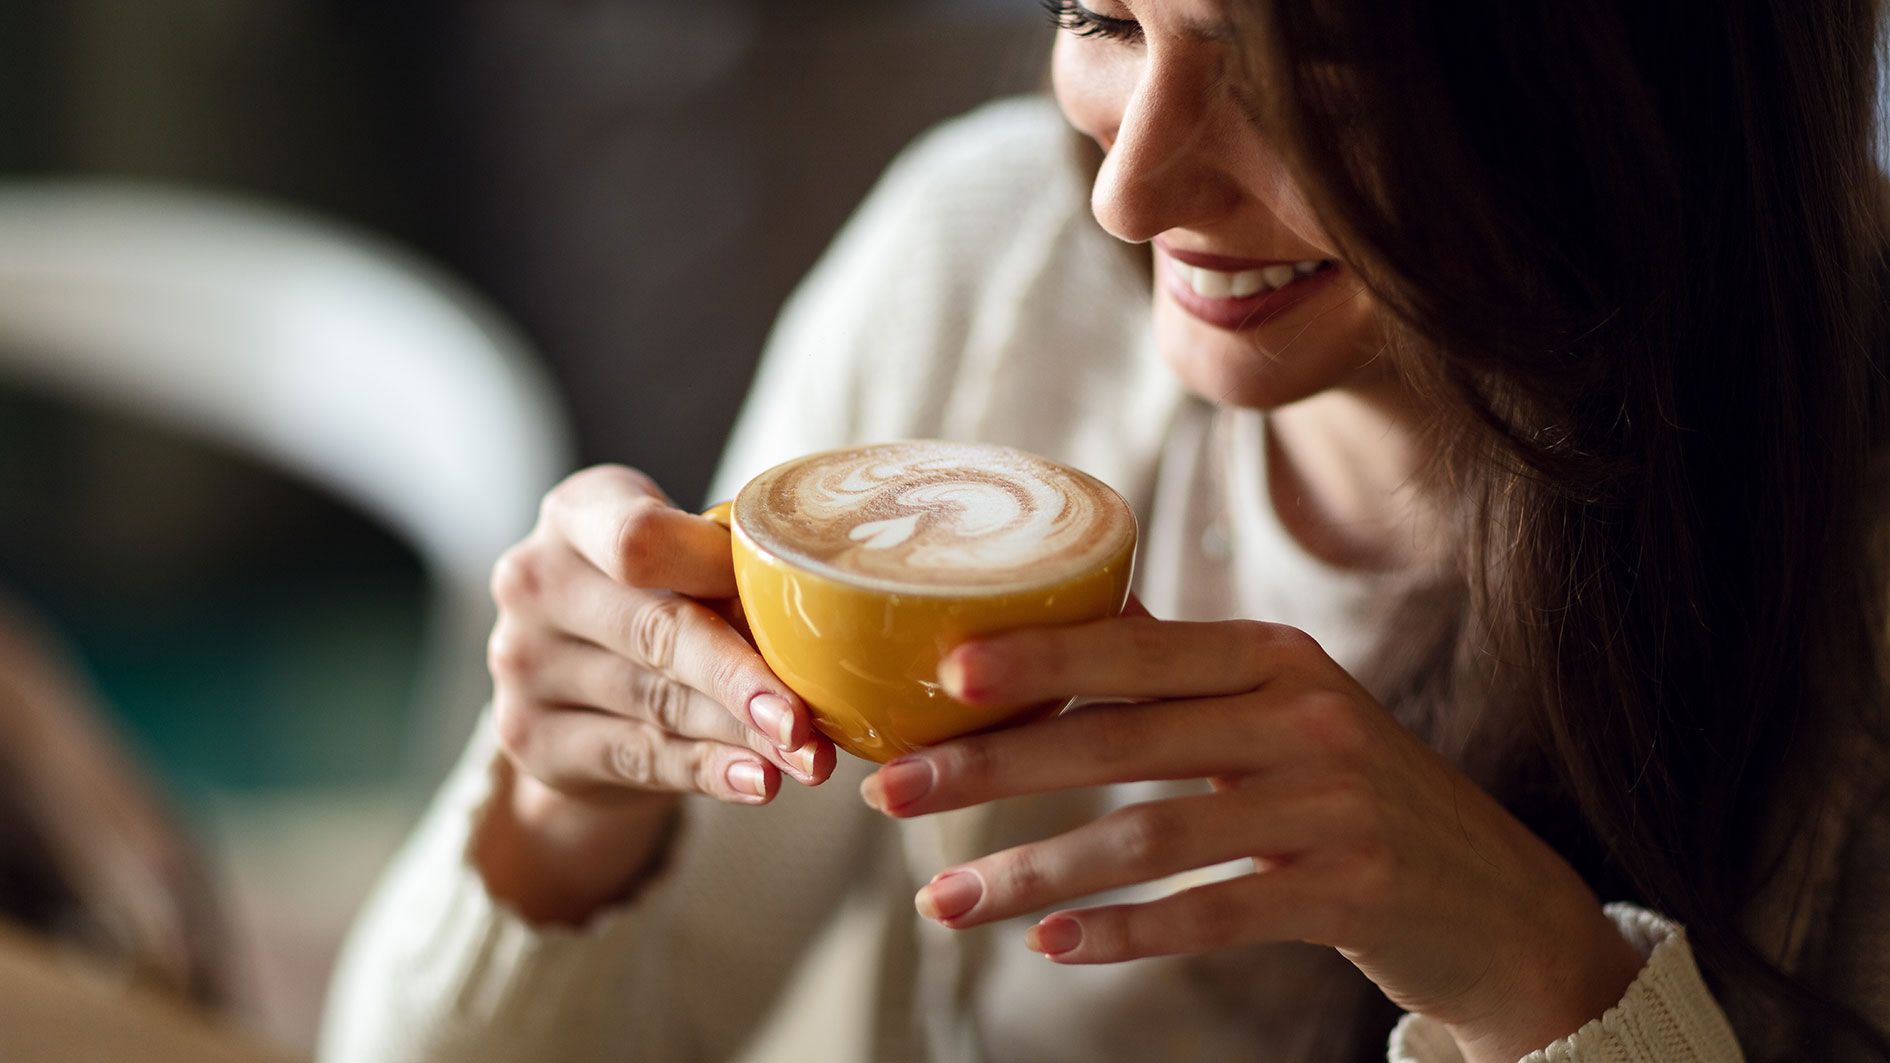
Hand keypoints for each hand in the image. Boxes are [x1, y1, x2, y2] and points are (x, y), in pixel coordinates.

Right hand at [476, 465, 835, 922]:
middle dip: (742, 678)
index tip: (783, 597)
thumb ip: (731, 572)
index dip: (715, 570)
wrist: (579, 686)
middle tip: (808, 719)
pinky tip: (758, 781)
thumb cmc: (658, 597)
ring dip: (742, 735)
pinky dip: (707, 771)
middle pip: (655, 631)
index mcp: (576, 514)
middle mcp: (535, 581)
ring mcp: (521, 662)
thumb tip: (831, 611)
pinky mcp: (529, 738)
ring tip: (808, 759)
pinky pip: (638, 758)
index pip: (638, 538)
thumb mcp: (683, 564)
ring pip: (657, 703)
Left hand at [860, 615, 1643, 1061]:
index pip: (1137, 645)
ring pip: (1149, 839)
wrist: (1500, 901)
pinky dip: (1123, 933)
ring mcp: (1331, 808)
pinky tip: (1050, 945)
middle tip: (897, 791)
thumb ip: (1188, 670)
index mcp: (1276, 658)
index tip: (943, 674)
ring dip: (1033, 872)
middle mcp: (1306, 718)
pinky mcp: (1349, 893)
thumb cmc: (1362, 794)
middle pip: (1121, 740)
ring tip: (945, 902)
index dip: (1039, 656)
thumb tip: (1085, 609)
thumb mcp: (1288, 709)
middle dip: (996, 767)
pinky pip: (1211, 914)